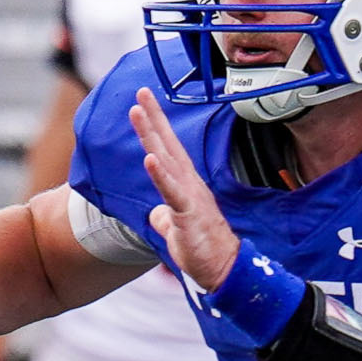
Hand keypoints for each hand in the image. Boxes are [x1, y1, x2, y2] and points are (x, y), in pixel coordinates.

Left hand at [129, 87, 239, 291]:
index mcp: (185, 185)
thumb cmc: (203, 248)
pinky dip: (160, 175)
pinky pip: (172, 191)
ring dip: (152, 135)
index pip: (168, 149)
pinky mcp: (189, 213)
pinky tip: (150, 158)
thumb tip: (155, 213)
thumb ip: (164, 217)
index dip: (156, 125)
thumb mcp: (176, 229)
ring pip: (167, 160)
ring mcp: (189, 196)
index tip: (143, 103)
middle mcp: (189, 184)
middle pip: (167, 145)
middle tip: (140, 93)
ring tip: (137, 113)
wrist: (224, 268)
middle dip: (152, 118)